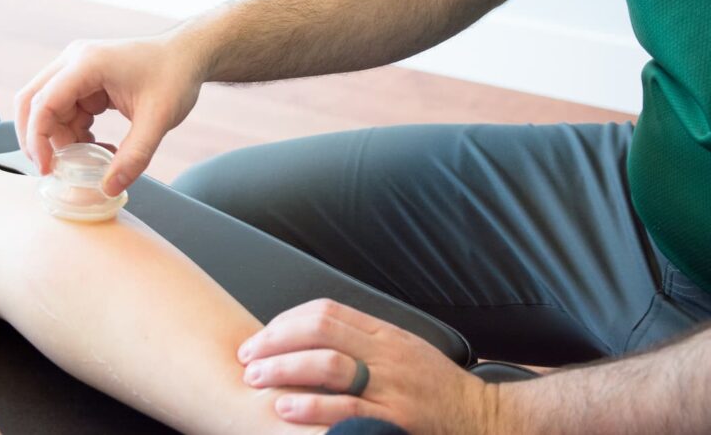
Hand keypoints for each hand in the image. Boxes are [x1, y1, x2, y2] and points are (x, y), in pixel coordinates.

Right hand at [15, 35, 203, 194]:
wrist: (188, 55)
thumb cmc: (175, 77)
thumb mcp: (158, 120)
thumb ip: (134, 157)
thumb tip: (107, 188)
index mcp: (86, 63)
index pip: (43, 102)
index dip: (38, 139)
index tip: (48, 169)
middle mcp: (73, 61)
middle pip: (33, 102)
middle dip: (38, 139)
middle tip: (54, 170)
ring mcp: (77, 69)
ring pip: (49, 110)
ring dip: (63, 139)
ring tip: (93, 158)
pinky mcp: (84, 80)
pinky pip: (66, 110)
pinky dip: (75, 133)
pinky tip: (98, 145)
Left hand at [237, 299, 501, 434]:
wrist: (485, 420)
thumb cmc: (437, 390)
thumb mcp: (403, 352)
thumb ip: (364, 342)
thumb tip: (312, 336)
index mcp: (385, 333)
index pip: (326, 311)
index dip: (286, 321)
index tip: (261, 337)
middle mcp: (387, 353)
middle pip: (321, 331)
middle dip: (276, 341)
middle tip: (247, 357)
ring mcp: (392, 386)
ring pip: (330, 365)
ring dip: (286, 369)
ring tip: (257, 379)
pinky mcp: (396, 418)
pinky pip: (348, 409)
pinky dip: (312, 407)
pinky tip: (286, 408)